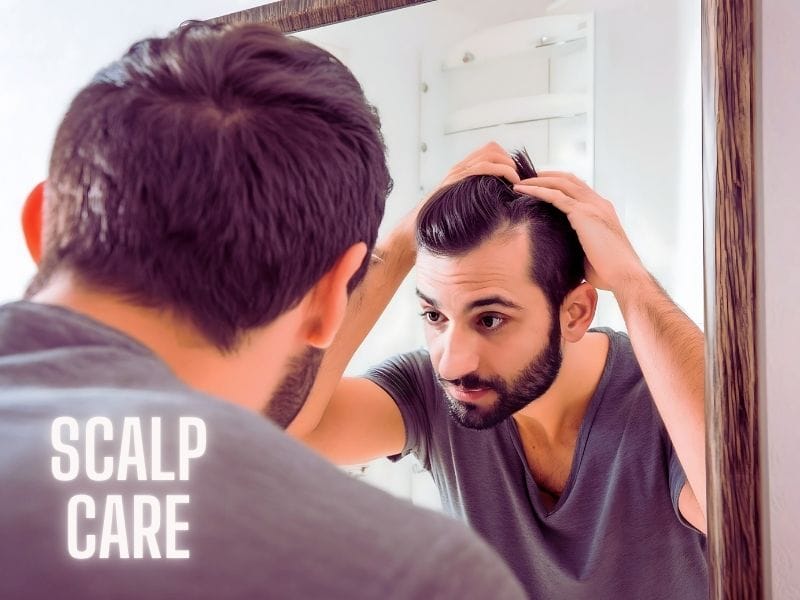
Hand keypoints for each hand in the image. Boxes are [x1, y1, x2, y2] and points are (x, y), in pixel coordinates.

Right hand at [398, 142, 520, 243]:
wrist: (413, 229)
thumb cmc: (436, 224)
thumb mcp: (459, 209)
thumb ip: (473, 202)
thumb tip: (497, 208)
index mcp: (461, 172)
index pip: (489, 151)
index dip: (506, 159)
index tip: (516, 176)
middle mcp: (459, 168)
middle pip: (491, 148)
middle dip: (510, 160)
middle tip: (519, 179)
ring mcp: (456, 173)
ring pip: (489, 154)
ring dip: (508, 165)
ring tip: (517, 181)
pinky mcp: (454, 182)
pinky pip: (481, 168)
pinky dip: (501, 171)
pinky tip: (510, 183)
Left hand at [513, 172, 645, 292]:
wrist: (624, 277)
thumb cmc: (608, 272)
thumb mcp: (589, 252)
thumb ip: (576, 243)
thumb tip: (556, 249)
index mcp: (602, 210)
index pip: (578, 187)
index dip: (557, 183)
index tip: (538, 185)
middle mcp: (599, 203)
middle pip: (568, 179)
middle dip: (545, 176)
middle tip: (525, 178)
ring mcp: (593, 206)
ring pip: (561, 183)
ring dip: (538, 180)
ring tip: (519, 182)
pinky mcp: (584, 214)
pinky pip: (556, 196)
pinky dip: (537, 190)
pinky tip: (522, 191)